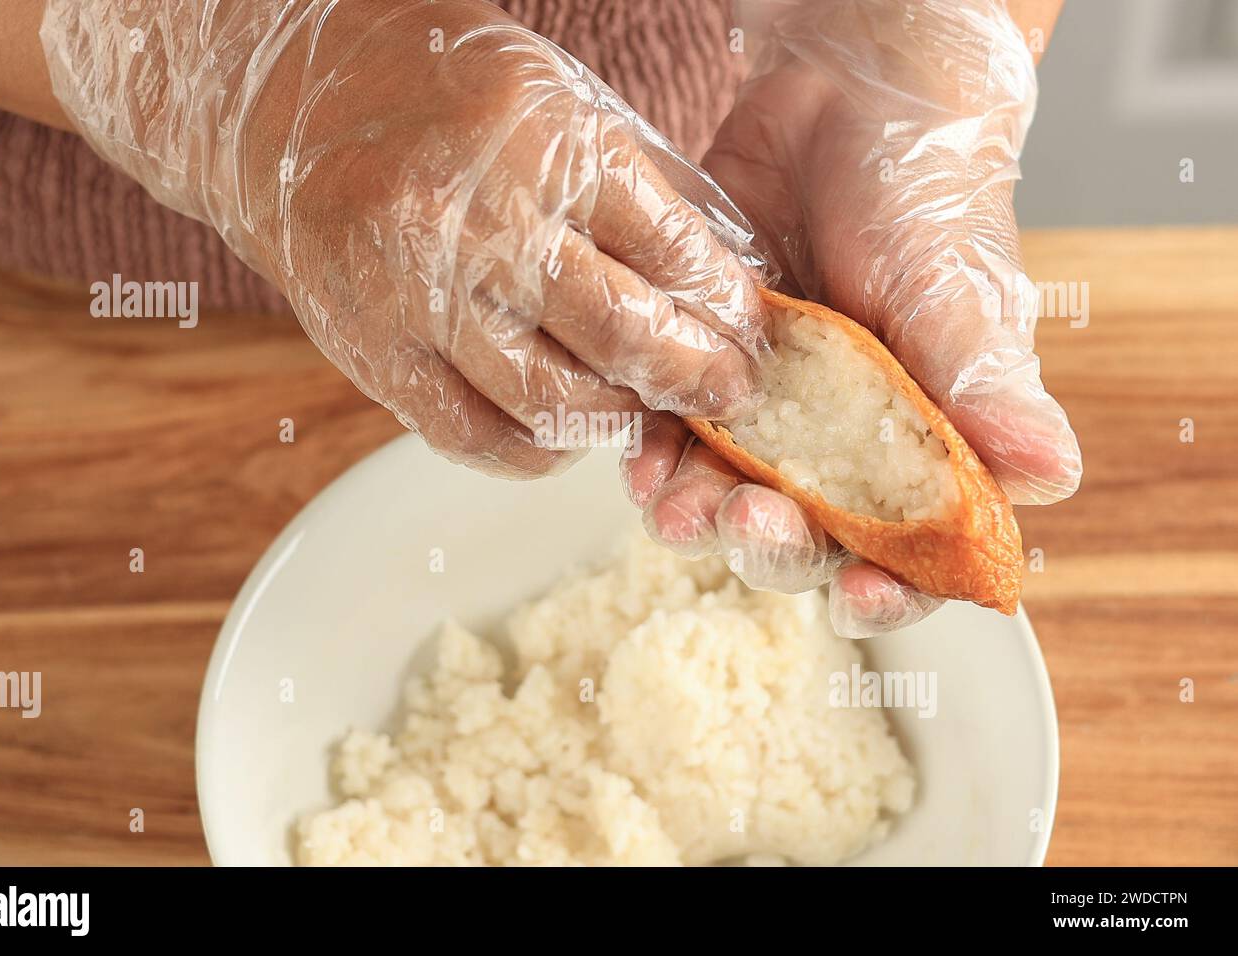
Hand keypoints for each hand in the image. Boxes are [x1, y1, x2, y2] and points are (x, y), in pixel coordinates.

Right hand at [41, 0, 768, 477]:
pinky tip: (562, 436)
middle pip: (620, 336)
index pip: (669, 250)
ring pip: (550, 403)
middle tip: (728, 395)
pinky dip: (532, 452)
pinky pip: (471, 435)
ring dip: (616, 420)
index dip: (726, 306)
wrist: (285, 103)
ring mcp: (419, 295)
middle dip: (694, 378)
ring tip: (642, 410)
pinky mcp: (372, 351)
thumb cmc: (437, 88)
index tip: (751, 334)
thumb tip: (722, 276)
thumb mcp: (558, 99)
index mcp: (543, 144)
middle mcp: (480, 223)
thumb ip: (641, 185)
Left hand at [625, 0, 1080, 635]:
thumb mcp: (957, 293)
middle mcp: (846, 443)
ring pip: (728, 498)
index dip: (888, 589)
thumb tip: (1051, 476)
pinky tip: (642, 458)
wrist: (845, 103)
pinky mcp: (708, 371)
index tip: (857, 595)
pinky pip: (673, 437)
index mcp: (926, 444)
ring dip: (699, 514)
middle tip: (750, 520)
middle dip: (774, 545)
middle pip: (807, 537)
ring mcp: (772, 412)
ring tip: (674, 505)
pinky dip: (655, 457)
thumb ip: (988, 387)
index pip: (915, 548)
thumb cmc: (926, 197)